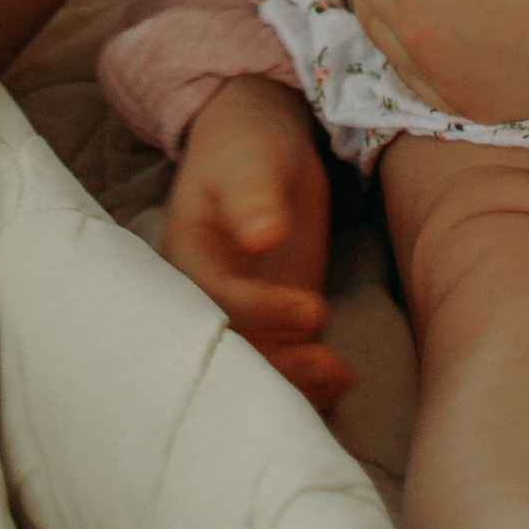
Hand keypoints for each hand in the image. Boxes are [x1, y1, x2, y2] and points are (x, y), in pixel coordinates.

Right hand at [161, 75, 353, 414]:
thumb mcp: (249, 160)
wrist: (264, 150)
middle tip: (328, 364)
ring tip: (342, 376)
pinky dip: (311, 379)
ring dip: (298, 380)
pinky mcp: (273, 322)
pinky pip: (285, 359)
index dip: (263, 311)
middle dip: (278, 367)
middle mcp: (207, 299)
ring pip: (261, 365)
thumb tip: (262, 236)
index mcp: (186, 260)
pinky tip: (343, 380)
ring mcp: (242, 315)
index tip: (313, 308)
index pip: (218, 300)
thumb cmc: (246, 148)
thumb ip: (252, 195)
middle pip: (235, 349)